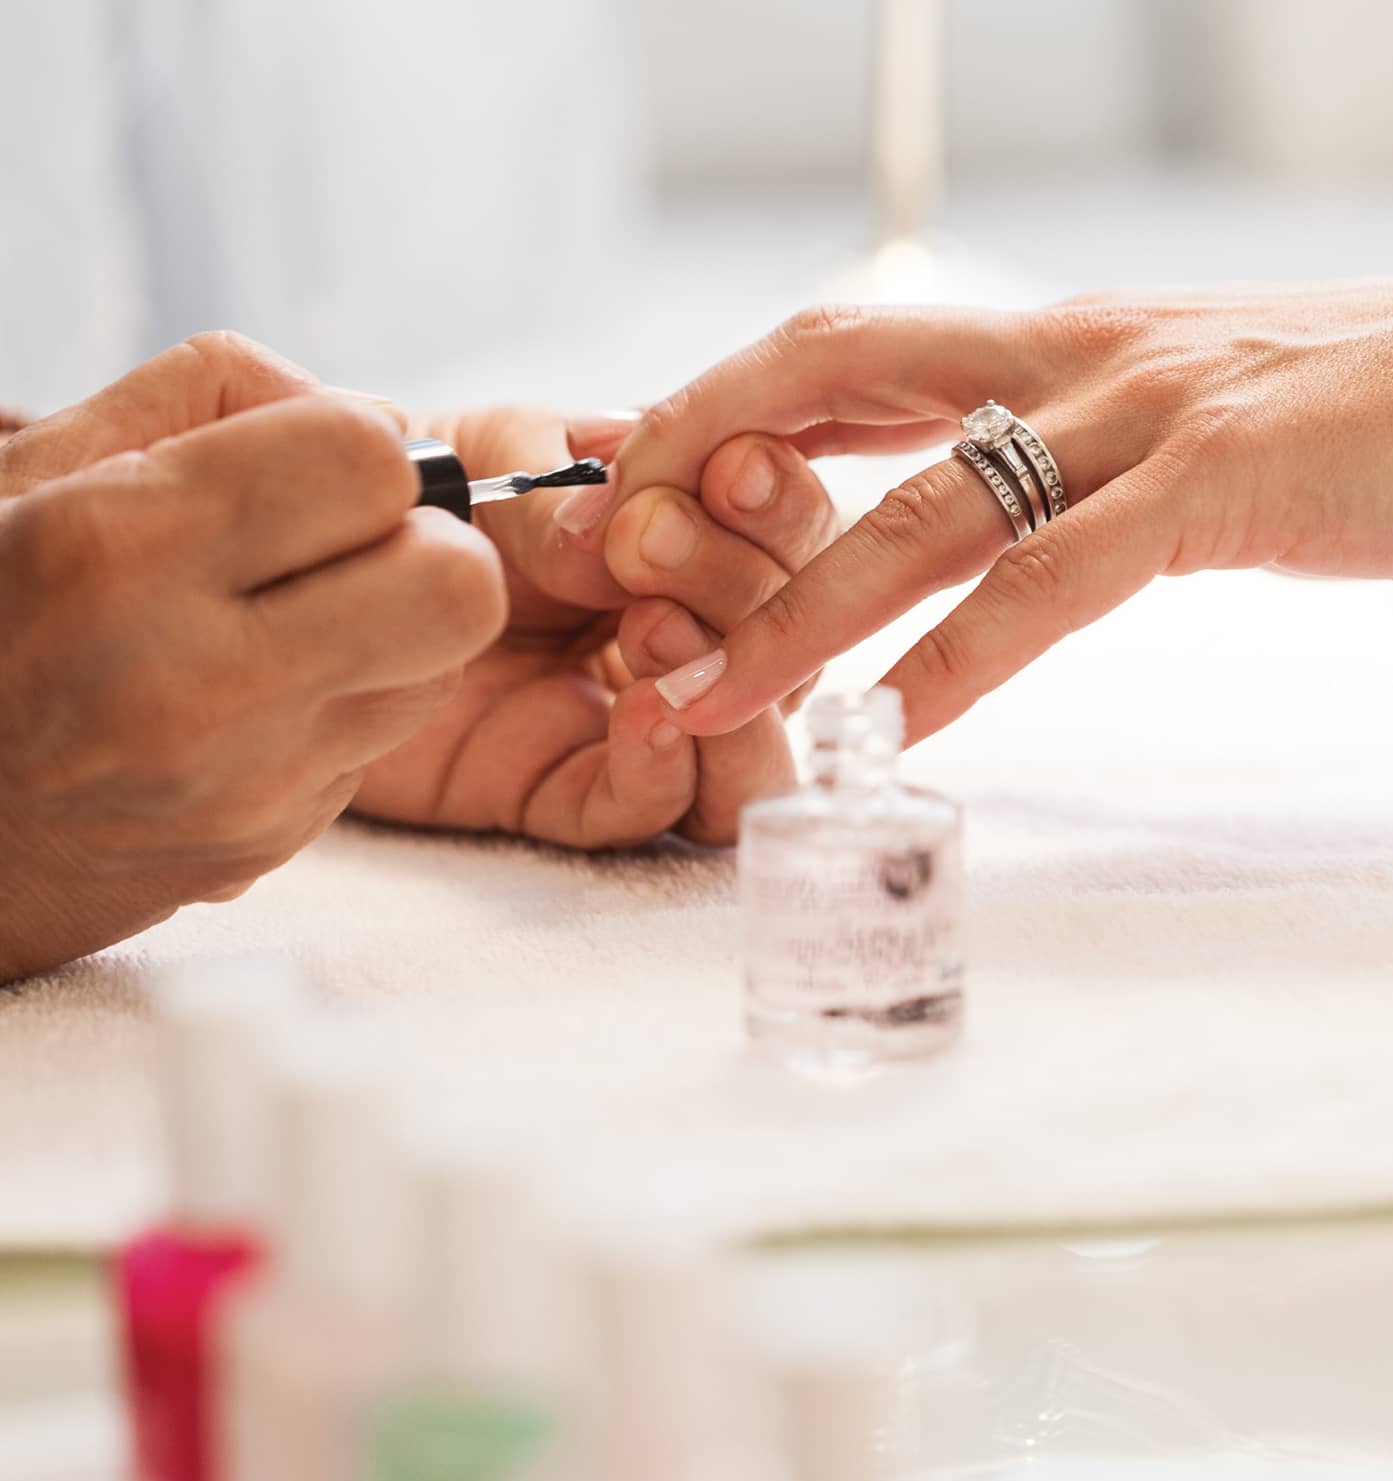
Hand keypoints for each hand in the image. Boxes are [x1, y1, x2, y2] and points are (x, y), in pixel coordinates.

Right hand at [0, 335, 504, 979]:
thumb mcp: (31, 468)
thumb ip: (207, 396)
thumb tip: (368, 415)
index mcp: (117, 552)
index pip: (371, 464)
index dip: (364, 450)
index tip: (317, 468)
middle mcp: (194, 681)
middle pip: (458, 588)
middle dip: (431, 546)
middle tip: (357, 547)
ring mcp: (242, 783)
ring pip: (444, 670)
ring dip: (401, 628)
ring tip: (300, 621)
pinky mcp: (267, 844)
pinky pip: (380, 744)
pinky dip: (346, 703)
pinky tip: (258, 698)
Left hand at [348, 406, 836, 846]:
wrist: (301, 585)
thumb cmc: (412, 501)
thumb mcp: (491, 458)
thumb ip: (563, 489)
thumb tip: (629, 533)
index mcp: (691, 541)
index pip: (786, 536)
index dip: (778, 508)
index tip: (730, 469)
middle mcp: (686, 636)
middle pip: (791, 643)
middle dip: (741, 586)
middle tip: (651, 542)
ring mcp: (636, 720)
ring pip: (756, 750)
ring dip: (736, 692)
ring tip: (658, 630)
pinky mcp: (568, 793)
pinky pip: (653, 809)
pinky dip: (667, 768)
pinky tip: (644, 715)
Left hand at [553, 276, 1392, 744]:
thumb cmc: (1355, 419)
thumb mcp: (1171, 407)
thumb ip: (1060, 441)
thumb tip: (977, 490)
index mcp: (1050, 337)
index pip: (835, 356)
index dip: (714, 411)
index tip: (631, 491)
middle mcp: (1071, 353)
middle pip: (829, 383)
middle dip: (699, 473)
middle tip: (601, 571)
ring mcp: (1143, 412)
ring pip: (923, 505)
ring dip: (795, 613)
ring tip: (696, 700)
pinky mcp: (1222, 485)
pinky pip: (1056, 583)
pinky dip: (962, 660)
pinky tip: (884, 728)